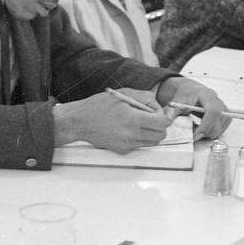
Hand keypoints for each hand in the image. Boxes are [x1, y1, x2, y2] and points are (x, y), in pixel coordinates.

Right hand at [53, 88, 171, 152]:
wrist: (80, 121)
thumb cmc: (99, 105)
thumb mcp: (124, 93)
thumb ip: (145, 98)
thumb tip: (159, 106)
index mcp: (132, 119)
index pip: (162, 123)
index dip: (163, 116)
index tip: (158, 112)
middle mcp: (131, 134)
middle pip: (161, 135)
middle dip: (160, 126)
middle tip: (151, 117)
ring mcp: (127, 144)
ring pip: (153, 142)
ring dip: (151, 132)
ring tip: (138, 122)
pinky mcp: (123, 150)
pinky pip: (140, 145)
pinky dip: (140, 138)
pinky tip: (128, 129)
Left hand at [156, 77, 229, 139]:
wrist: (190, 91)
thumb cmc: (185, 96)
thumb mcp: (176, 102)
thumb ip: (172, 111)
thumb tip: (168, 120)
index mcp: (207, 95)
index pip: (212, 111)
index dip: (205, 126)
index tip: (196, 136)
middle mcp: (217, 101)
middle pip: (218, 123)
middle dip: (205, 133)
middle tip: (193, 134)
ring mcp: (223, 109)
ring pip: (220, 127)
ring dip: (208, 133)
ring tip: (196, 129)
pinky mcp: (225, 116)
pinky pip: (222, 129)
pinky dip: (212, 132)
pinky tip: (202, 128)